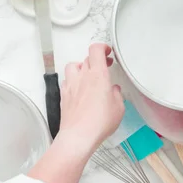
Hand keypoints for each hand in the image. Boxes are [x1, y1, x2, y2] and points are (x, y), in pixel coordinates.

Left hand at [28, 43, 124, 182]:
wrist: (78, 135)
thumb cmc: (99, 122)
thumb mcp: (118, 108)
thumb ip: (116, 95)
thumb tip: (113, 90)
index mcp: (98, 75)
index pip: (95, 50)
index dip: (102, 47)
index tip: (107, 51)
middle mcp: (82, 76)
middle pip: (86, 58)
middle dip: (96, 60)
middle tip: (104, 65)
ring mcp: (71, 85)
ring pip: (73, 66)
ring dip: (81, 67)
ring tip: (88, 75)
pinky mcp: (63, 95)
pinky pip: (67, 80)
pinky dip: (73, 80)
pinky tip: (79, 89)